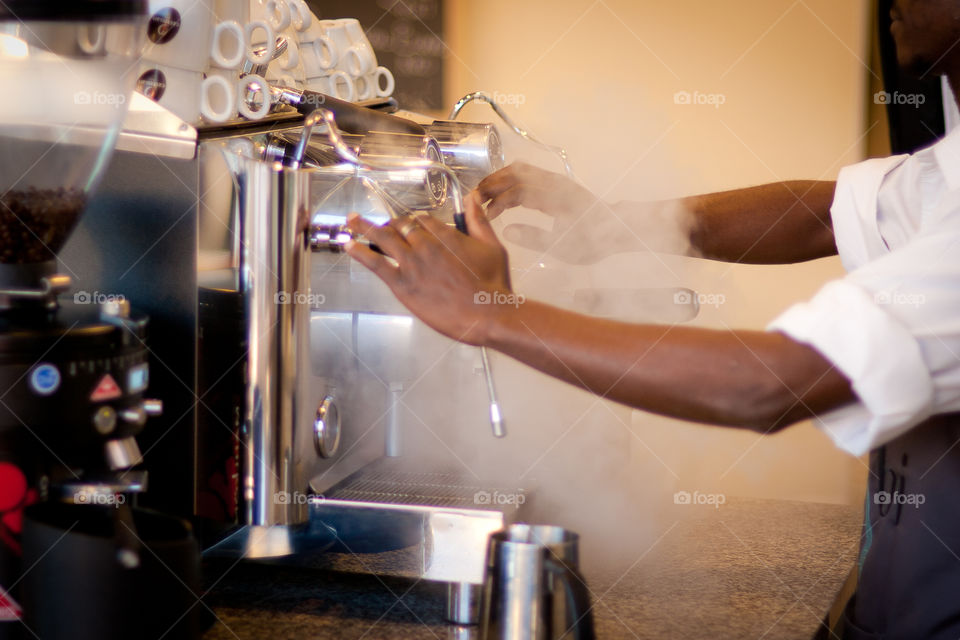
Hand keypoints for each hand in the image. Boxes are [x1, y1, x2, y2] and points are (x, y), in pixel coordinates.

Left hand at [345, 192, 512, 345]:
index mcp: (445, 234)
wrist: (487, 313)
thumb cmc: (493, 284)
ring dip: (364, 227)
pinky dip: (360, 252)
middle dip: (389, 223)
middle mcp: (425, 244)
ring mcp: (411, 263)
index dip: (414, 221)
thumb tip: (472, 198)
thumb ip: (478, 220)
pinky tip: (349, 245)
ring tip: (351, 220)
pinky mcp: (402, 284)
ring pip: (383, 238)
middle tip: (379, 223)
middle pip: (400, 225)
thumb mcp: (492, 246)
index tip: (410, 223)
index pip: (422, 219)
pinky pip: (375, 263)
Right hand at [475, 162, 611, 264]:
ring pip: (519, 169)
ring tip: (483, 195)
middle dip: (491, 184)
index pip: (518, 191)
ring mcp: (554, 179)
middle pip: (515, 173)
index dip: (498, 202)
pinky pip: (526, 173)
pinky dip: (509, 179)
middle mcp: (554, 182)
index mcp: (556, 197)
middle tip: (474, 200)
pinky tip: (500, 193)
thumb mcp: (563, 247)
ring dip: (498, 179)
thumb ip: (533, 238)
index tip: (485, 214)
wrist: (615, 228)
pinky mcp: (554, 182)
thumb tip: (507, 230)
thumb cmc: (591, 240)